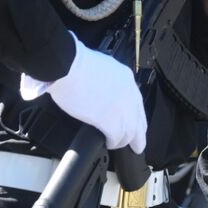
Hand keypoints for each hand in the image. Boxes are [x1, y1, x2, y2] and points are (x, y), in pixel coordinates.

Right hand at [20, 36, 146, 151]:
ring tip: (118, 145)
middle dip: (138, 135)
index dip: (136, 116)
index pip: (137, 102)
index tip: (134, 122)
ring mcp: (122, 109)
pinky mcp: (110, 121)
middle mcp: (129, 94)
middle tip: (137, 144)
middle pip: (139, 121)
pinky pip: (117, 138)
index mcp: (126, 78)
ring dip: (124, 141)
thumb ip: (106, 80)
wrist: (68, 66)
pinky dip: (113, 143)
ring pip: (131, 132)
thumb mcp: (101, 67)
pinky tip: (109, 144)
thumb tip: (101, 90)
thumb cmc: (75, 62)